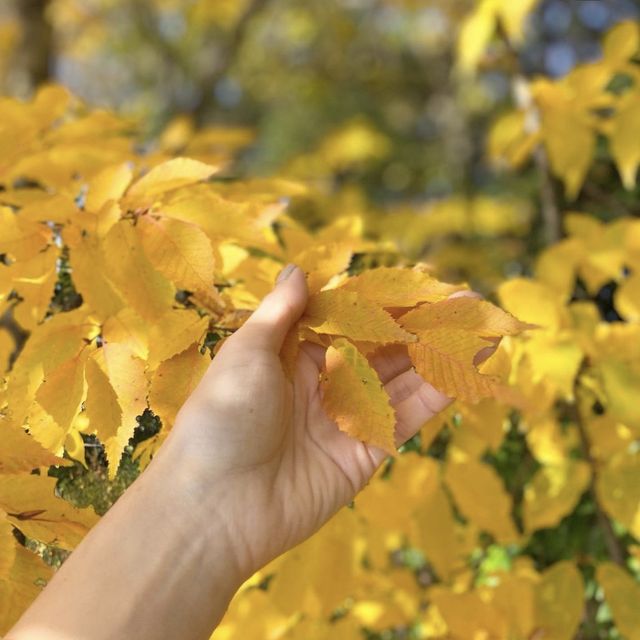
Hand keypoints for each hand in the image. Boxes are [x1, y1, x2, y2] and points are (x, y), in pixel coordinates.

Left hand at [162, 265, 484, 579]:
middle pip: (382, 348)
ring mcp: (347, 419)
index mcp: (292, 355)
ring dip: (441, 354)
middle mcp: (323, 384)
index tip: (419, 281)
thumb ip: (282, 312)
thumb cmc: (221, 418)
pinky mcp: (366, 453)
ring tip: (482, 326)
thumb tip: (298, 268)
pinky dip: (439, 392)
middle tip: (466, 301)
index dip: (384, 302)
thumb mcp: (247, 353)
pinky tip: (468, 366)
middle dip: (422, 325)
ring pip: (402, 379)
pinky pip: (406, 417)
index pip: (348, 320)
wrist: (214, 507)